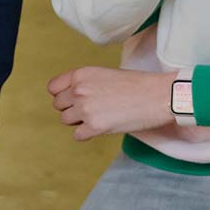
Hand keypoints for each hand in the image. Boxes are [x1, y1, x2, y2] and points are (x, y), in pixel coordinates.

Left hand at [47, 66, 175, 140]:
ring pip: (66, 120)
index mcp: (81, 74)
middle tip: (90, 109)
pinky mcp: (94, 127)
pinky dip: (87, 134)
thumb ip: (85, 84)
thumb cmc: (136, 84)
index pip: (53, 87)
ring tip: (98, 116)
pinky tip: (102, 127)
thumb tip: (72, 98)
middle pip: (58, 105)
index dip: (62, 94)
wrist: (156, 96)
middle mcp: (79, 90)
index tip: (73, 98)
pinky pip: (78, 135)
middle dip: (71, 108)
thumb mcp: (105, 74)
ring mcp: (85, 109)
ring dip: (79, 121)